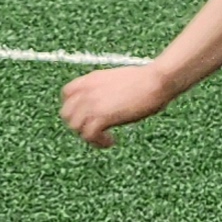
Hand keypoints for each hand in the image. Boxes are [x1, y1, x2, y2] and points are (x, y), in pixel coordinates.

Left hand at [61, 63, 179, 146]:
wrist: (155, 81)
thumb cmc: (146, 80)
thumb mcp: (117, 80)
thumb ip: (105, 89)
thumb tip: (108, 101)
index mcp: (91, 79)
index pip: (66, 94)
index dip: (73, 107)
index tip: (85, 115)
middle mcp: (87, 90)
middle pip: (66, 113)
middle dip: (79, 124)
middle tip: (95, 130)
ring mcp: (92, 103)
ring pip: (75, 126)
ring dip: (88, 136)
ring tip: (105, 138)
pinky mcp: (101, 117)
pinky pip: (89, 136)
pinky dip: (98, 142)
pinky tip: (111, 142)